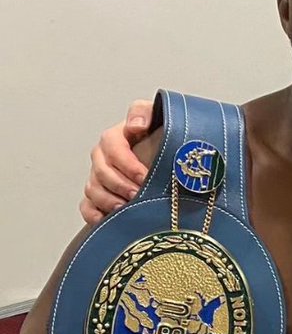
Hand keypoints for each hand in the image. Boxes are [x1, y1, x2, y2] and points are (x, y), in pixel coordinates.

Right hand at [79, 100, 152, 223]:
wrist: (163, 157)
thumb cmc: (159, 138)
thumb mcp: (156, 117)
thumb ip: (144, 113)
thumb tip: (136, 125)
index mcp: (114, 138)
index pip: (112, 147)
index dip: (127, 164)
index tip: (144, 176)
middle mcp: (102, 158)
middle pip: (101, 172)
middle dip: (120, 185)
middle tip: (138, 196)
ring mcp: (98, 178)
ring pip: (93, 190)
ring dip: (109, 201)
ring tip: (127, 209)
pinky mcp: (97, 197)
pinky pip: (87, 207)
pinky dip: (94, 215)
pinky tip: (108, 220)